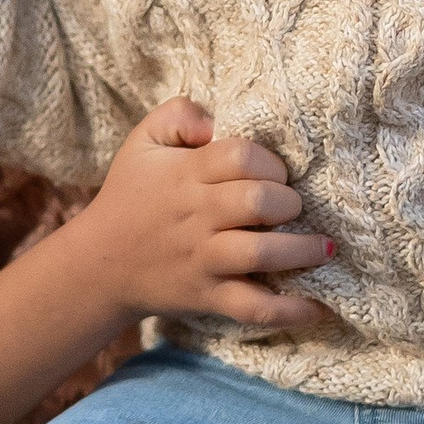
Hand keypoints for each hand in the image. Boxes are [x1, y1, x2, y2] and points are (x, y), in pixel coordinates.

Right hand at [75, 99, 330, 331]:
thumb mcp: (142, 141)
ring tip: (324, 246)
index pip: (241, 157)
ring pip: (261, 254)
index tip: (276, 172)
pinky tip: (318, 304)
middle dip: (288, 201)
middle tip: (292, 207)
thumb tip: (215, 121)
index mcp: (185, 175)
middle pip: (258, 202)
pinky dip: (290, 310)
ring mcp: (204, 261)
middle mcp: (196, 218)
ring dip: (302, 250)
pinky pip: (254, 308)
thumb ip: (179, 114)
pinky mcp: (209, 297)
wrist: (99, 264)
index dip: (269, 161)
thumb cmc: (131, 195)